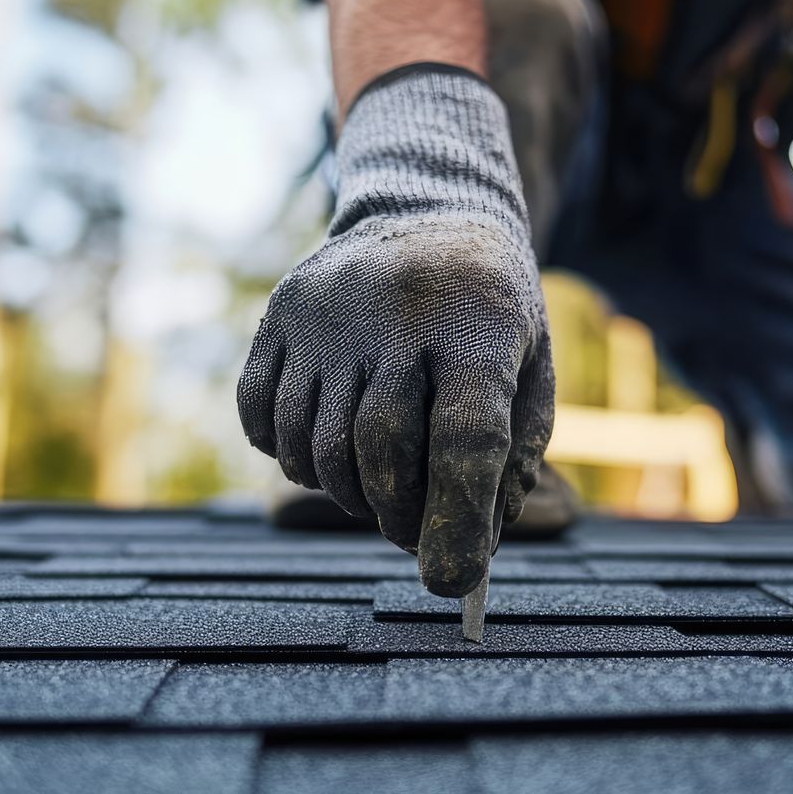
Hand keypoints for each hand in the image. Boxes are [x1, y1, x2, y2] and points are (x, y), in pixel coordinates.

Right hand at [236, 65, 554, 595]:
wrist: (427, 212)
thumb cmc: (490, 314)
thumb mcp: (531, 368)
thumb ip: (514, 457)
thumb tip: (471, 548)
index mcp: (478, 324)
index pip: (464, 438)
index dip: (456, 520)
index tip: (450, 581)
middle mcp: (396, 313)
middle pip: (381, 451)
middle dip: (400, 516)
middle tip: (416, 535)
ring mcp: (327, 312)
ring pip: (319, 446)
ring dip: (346, 494)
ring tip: (376, 488)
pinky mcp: (278, 315)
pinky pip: (261, 418)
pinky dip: (289, 455)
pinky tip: (326, 444)